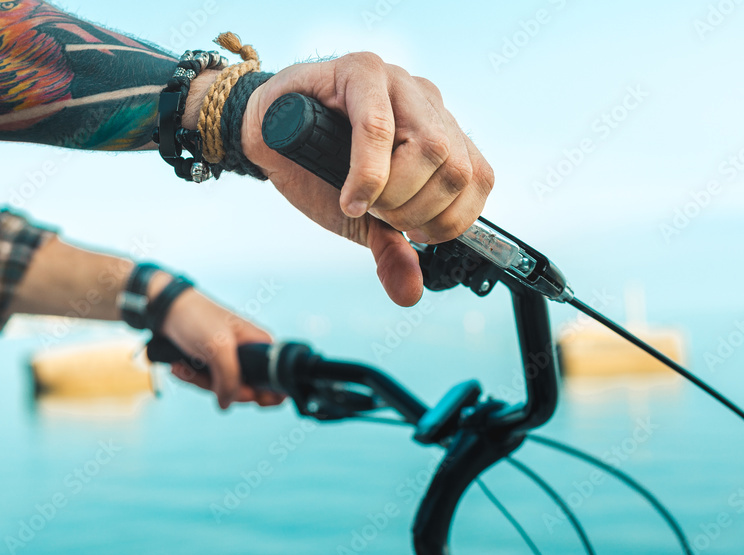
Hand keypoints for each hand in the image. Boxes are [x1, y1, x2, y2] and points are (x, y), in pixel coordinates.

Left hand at [157, 280, 283, 409]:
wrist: (166, 309)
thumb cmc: (197, 319)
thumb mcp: (218, 348)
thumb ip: (230, 380)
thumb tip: (227, 404)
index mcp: (262, 345)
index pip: (276, 382)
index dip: (263, 395)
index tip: (241, 393)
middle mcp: (251, 354)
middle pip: (247, 391)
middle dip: (220, 387)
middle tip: (203, 374)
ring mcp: (232, 360)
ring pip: (224, 389)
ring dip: (200, 381)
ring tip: (182, 365)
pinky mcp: (214, 364)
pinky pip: (209, 383)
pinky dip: (193, 377)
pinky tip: (178, 366)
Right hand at [241, 53, 494, 306]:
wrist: (264, 138)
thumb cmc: (316, 170)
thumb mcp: (361, 220)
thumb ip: (391, 251)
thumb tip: (411, 293)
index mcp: (440, 132)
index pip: (478, 179)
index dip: (448, 219)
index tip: (409, 230)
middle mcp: (427, 103)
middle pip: (456, 167)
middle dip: (416, 211)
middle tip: (378, 214)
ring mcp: (397, 82)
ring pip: (430, 147)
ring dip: (394, 192)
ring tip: (361, 199)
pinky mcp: (360, 71)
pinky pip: (378, 127)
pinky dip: (368, 174)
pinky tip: (350, 196)